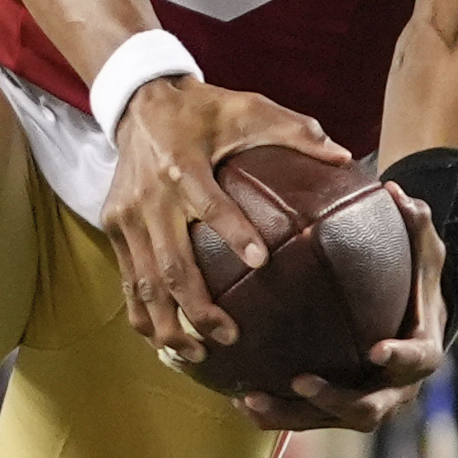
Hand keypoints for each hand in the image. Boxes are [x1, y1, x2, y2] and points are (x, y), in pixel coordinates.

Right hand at [101, 74, 345, 361]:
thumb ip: (296, 131)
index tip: (262, 263)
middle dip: (197, 308)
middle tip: (229, 337)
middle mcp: (149, 197)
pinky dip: (142, 314)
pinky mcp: (113, 227)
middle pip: (171, 264)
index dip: (234, 232)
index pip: (209, 204)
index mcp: (183, 165)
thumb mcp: (249, 107)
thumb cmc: (205, 109)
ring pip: (143, 283)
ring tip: (195, 356)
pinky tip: (163, 342)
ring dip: (167, 325)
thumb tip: (344, 156)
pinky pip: (127, 279)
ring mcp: (126, 217)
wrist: (139, 100)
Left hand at [225, 188, 449, 434]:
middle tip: (301, 381)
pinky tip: (238, 398)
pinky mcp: (338, 409)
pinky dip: (275, 413)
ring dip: (290, 415)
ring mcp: (365, 403)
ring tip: (249, 400)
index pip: (416, 360)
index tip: (375, 350)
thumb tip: (395, 190)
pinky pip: (307, 417)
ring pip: (328, 421)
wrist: (411, 322)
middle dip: (333, 400)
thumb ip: (415, 224)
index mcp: (420, 352)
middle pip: (368, 410)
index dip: (398, 358)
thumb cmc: (415, 281)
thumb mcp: (424, 251)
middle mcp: (395, 389)